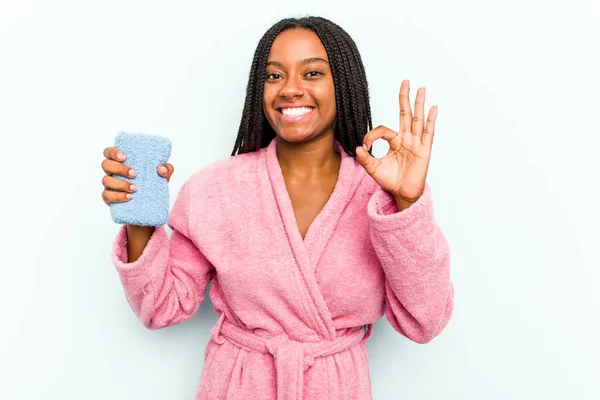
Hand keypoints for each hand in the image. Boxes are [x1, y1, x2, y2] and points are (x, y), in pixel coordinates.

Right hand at [100, 146, 173, 206]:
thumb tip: (161, 168)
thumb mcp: (162, 175)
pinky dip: (118, 196)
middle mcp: (112, 171)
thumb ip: (166, 169)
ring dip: (120, 184)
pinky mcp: (109, 197)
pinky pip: (107, 195)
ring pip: (106, 180)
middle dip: (119, 168)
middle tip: (134, 174)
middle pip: (106, 164)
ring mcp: (109, 184)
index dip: (113, 152)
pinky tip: (129, 197)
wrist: (151, 203)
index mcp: (121, 161)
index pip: (109, 152)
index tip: (124, 157)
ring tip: (135, 188)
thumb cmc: (152, 182)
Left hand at [355, 80, 436, 203]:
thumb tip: (358, 148)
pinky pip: (428, 133)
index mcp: (395, 142)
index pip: (383, 129)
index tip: (365, 146)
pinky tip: (433, 108)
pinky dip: (431, 120)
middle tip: (406, 81)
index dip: (372, 135)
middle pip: (405, 114)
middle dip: (405, 98)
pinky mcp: (424, 150)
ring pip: (417, 120)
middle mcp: (406, 139)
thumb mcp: (373, 169)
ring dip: (419, 104)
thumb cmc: (391, 181)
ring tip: (421, 89)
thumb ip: (365, 159)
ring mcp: (416, 143)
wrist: (402, 194)